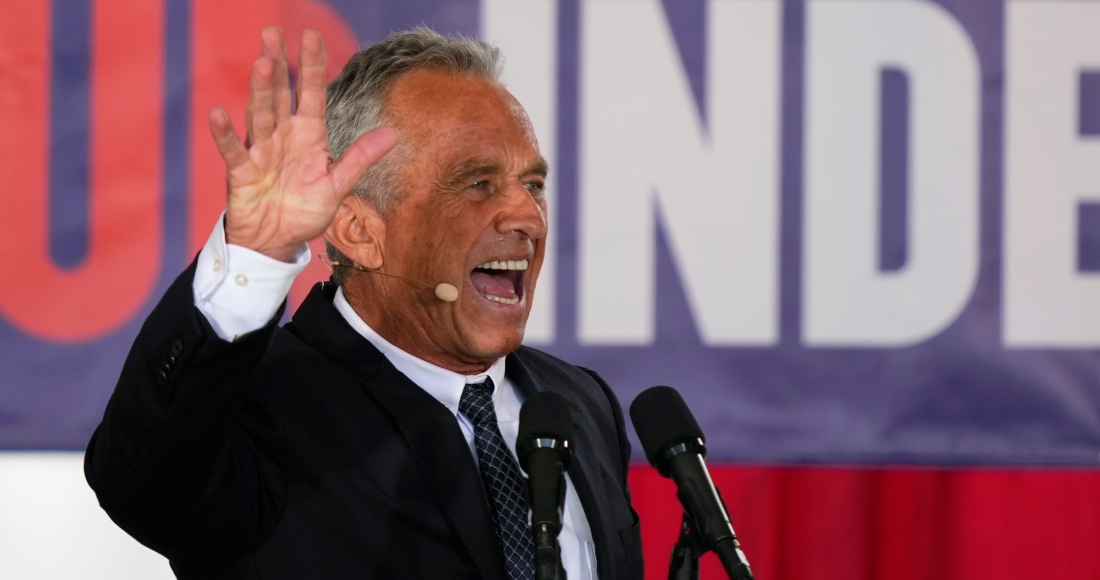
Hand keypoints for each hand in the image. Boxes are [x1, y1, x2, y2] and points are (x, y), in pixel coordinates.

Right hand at [208, 27, 397, 261]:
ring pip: (260, 115)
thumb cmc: (305, 210)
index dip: (312, 66)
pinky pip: (233, 151)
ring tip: (263, 62)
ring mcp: (260, 151)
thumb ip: (360, 158)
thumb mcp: (338, 185)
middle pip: (280, 95)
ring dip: (261, 90)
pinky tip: (219, 113)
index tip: (311, 36)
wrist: (276, 241)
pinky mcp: (242, 172)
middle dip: (279, 65)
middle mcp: (282, 136)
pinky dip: (225, 134)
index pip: (312, 94)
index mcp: (308, 135)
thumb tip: (394, 134)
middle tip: (274, 33)